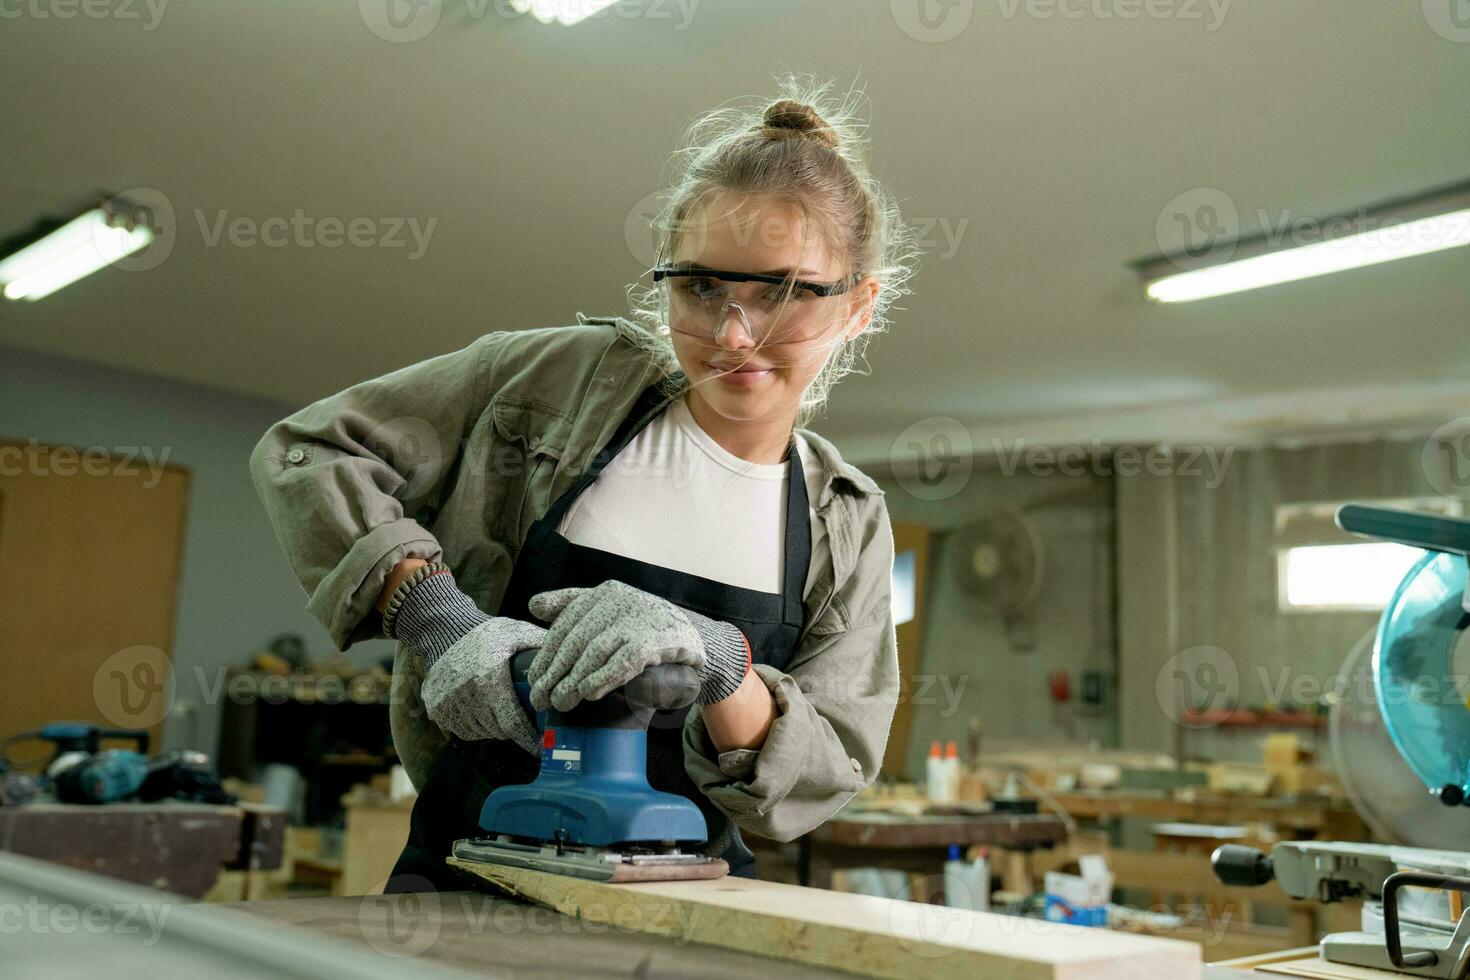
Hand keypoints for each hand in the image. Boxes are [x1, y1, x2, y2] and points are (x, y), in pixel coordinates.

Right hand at [421, 617, 545, 753]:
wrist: (444, 629)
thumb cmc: (486, 632)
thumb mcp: (516, 632)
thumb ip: (541, 645)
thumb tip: (570, 658)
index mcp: (489, 680)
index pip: (512, 724)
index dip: (527, 738)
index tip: (539, 745)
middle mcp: (466, 696)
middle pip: (498, 730)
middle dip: (513, 729)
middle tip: (521, 718)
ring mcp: (447, 704)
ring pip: (479, 732)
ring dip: (493, 728)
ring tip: (499, 710)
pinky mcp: (435, 708)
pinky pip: (460, 730)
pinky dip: (474, 727)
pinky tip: (481, 710)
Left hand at [526, 581, 704, 712]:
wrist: (693, 637)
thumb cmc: (644, 627)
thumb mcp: (609, 610)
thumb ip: (572, 605)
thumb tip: (533, 606)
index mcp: (605, 592)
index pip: (566, 623)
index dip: (547, 652)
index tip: (534, 678)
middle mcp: (621, 600)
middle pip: (577, 639)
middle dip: (555, 671)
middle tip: (541, 698)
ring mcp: (639, 619)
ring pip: (596, 651)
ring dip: (574, 680)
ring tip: (561, 701)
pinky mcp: (657, 640)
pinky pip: (624, 661)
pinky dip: (603, 678)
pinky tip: (588, 693)